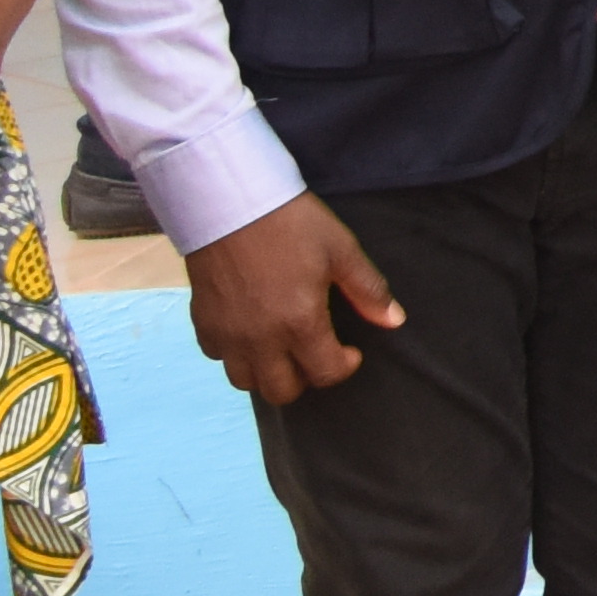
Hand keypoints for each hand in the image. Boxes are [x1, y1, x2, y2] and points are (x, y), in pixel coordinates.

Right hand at [185, 191, 410, 407]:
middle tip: (315, 351)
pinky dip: (235, 354)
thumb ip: (368, 290)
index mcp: (299, 323)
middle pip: (282, 391)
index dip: (344, 366)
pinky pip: (217, 357)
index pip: (325, 373)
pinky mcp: (202, 324)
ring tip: (283, 347)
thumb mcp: (341, 251)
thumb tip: (394, 320)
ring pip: (245, 382)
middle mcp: (260, 340)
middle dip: (305, 378)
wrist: (231, 204)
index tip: (350, 350)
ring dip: (267, 372)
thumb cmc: (291, 224)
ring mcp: (227, 335)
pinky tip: (250, 331)